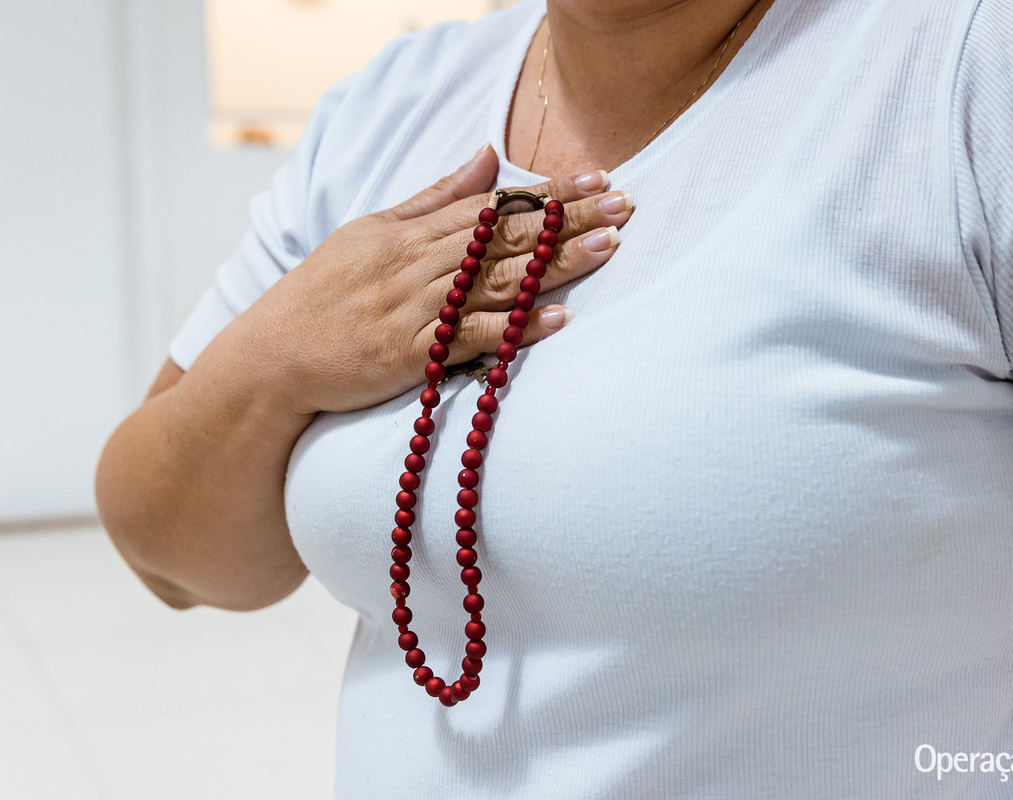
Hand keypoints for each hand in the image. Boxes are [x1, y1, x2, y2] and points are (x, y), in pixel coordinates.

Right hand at [222, 144, 632, 415]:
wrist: (269, 358)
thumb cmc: (322, 295)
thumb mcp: (372, 231)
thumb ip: (433, 197)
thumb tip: (486, 157)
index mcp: (410, 232)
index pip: (493, 205)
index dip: (550, 192)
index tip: (599, 179)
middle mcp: (416, 264)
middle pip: (505, 237)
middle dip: (569, 220)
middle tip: (625, 206)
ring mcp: (413, 309)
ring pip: (495, 280)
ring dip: (553, 264)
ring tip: (607, 248)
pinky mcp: (408, 354)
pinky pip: (469, 339)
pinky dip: (512, 329)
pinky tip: (554, 320)